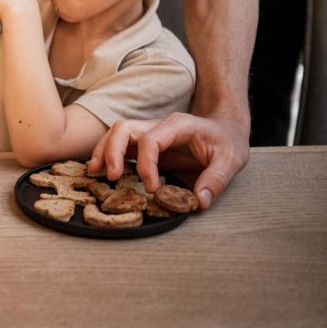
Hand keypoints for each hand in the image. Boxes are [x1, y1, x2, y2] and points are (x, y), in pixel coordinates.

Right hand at [87, 109, 250, 209]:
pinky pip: (121, 144)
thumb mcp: (231, 160)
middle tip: (113, 177)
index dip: (146, 164)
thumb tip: (199, 201)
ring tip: (95, 171)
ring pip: (117, 133)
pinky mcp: (145, 143)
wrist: (225, 128)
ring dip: (104, 151)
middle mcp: (159, 126)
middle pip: (124, 129)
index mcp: (178, 126)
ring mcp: (150, 133)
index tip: (152, 188)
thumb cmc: (227, 141)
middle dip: (113, 151)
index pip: (150, 140)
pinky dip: (108, 155)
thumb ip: (215, 179)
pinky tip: (102, 170)